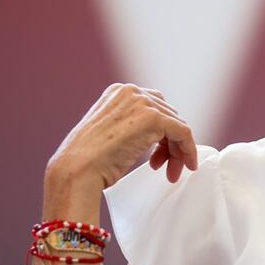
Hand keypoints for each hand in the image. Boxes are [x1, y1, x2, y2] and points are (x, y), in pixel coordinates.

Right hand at [46, 83, 199, 192]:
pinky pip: (183, 133)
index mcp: (118, 92)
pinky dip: (188, 150)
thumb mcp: (110, 133)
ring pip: (177, 126)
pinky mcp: (154, 117)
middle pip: (168, 116)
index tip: (159, 157)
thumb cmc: (87, 161)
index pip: (154, 107)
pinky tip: (187, 165)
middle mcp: (131, 92)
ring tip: (171, 173)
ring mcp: (143, 103)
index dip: (161, 134)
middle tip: (166, 168)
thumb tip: (155, 135)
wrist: (77, 169)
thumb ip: (131, 125)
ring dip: (177, 151)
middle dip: (170, 144)